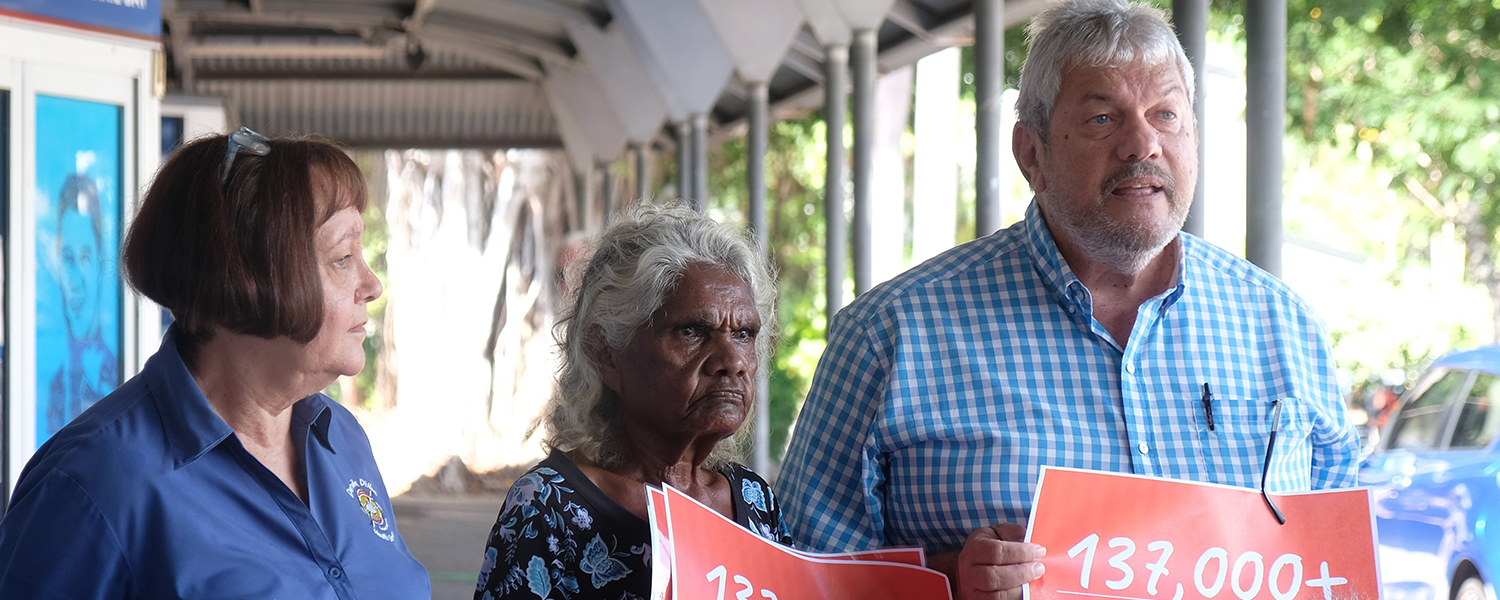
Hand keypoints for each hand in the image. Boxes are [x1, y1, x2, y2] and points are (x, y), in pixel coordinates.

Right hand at [930, 523, 1045, 599]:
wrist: (969, 569)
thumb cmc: (988, 549)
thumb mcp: (997, 534)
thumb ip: (1012, 533)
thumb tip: (1027, 539)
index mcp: (974, 549)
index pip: (996, 552)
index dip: (1021, 552)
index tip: (1039, 551)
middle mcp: (969, 571)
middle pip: (994, 577)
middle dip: (1021, 573)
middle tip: (1039, 568)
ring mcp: (973, 591)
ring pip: (996, 596)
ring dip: (1019, 590)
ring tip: (1033, 581)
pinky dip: (1015, 598)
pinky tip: (1025, 591)